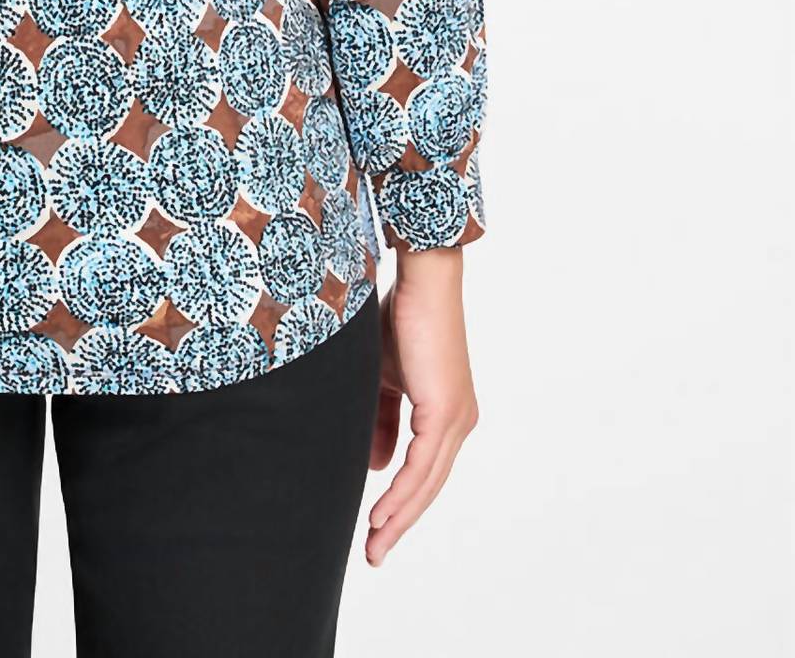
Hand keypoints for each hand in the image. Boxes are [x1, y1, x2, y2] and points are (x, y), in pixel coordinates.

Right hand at [365, 247, 478, 566]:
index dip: (401, 502)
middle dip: (399, 522)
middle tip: (375, 555)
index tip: (375, 529)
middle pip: (428, 486)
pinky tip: (383, 514)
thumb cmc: (398, 317)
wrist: (421, 279)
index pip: (424, 470)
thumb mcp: (382, 378)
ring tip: (374, 545)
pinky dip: (402, 492)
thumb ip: (381, 420)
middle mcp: (459, 422)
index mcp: (447, 413)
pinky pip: (422, 464)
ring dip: (399, 517)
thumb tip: (378, 466)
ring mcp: (456, 418)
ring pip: (427, 482)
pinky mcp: (446, 410)